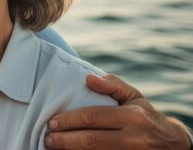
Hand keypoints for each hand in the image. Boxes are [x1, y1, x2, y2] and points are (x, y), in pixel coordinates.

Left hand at [44, 74, 191, 148]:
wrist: (173, 145)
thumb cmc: (146, 116)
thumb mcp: (135, 97)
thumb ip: (112, 85)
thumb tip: (88, 78)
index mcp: (131, 116)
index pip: (92, 117)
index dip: (69, 120)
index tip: (52, 121)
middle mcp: (132, 137)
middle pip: (90, 140)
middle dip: (64, 139)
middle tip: (48, 138)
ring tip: (53, 148)